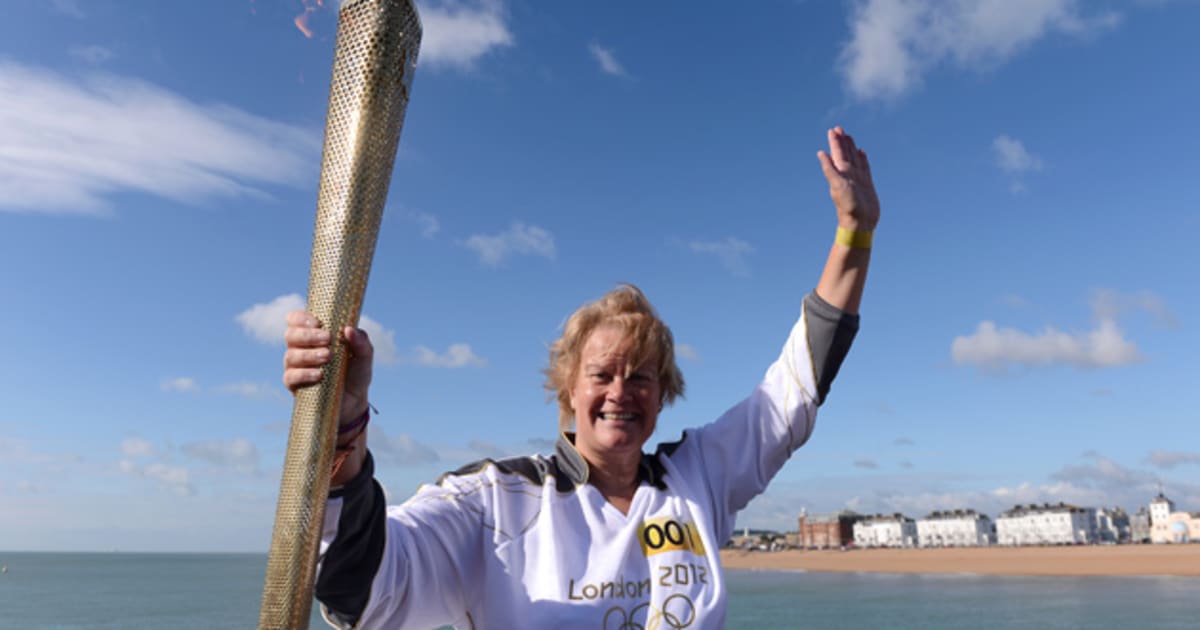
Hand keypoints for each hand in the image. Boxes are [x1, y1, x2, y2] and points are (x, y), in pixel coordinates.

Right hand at [282, 310, 373, 425]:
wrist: (355, 401)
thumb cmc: (356, 372)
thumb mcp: (364, 355)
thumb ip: (361, 341)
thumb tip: (349, 329)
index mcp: (313, 334)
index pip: (295, 319)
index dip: (301, 318)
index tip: (318, 322)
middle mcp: (300, 348)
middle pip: (290, 335)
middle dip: (308, 335)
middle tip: (328, 339)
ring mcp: (295, 366)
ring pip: (291, 355)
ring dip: (309, 354)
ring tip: (328, 356)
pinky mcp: (294, 385)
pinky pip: (290, 377)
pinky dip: (304, 374)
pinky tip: (319, 374)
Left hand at [817, 126, 879, 231]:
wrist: (860, 222)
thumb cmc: (848, 205)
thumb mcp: (837, 185)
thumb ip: (829, 169)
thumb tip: (820, 153)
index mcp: (841, 172)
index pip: (837, 153)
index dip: (835, 141)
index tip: (833, 130)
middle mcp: (849, 174)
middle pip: (845, 153)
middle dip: (842, 141)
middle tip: (839, 128)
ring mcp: (858, 178)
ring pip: (855, 158)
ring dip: (852, 148)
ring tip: (849, 137)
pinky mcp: (867, 184)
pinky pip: (865, 167)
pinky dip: (863, 159)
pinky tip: (862, 153)